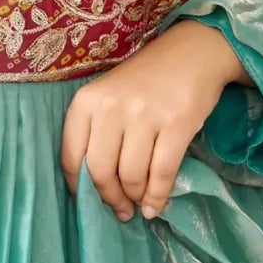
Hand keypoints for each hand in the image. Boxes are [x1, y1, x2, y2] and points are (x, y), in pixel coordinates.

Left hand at [60, 19, 249, 222]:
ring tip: (139, 204)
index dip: (79, 188)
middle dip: (110, 198)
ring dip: (135, 198)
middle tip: (120, 210)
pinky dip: (158, 196)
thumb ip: (96, 133)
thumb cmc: (144, 81)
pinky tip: (156, 206)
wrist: (191, 53)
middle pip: (100, 171)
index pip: (71, 157)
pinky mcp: (176, 123)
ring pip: (131, 175)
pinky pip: (162, 172)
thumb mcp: (108, 98)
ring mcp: (143, 115)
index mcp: (86, 102)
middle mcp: (110, 108)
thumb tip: (94, 187)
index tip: (89, 203)